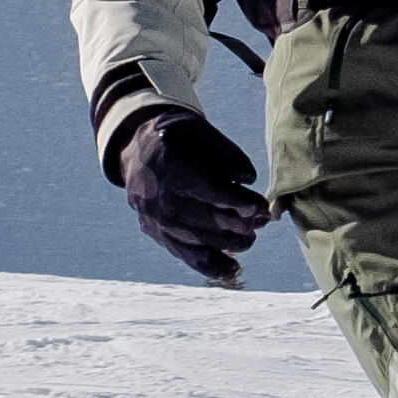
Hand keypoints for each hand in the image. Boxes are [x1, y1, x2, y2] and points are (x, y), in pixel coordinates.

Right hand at [108, 102, 270, 281]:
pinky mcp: (158, 234)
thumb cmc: (176, 137)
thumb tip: (248, 178)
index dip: (240, 203)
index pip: (212, 194)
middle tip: (261, 220)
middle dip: (240, 224)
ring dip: (231, 243)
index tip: (259, 206)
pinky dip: (211, 265)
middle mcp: (160, 200)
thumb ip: (226, 152)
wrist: (135, 150)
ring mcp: (157, 221)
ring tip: (250, 237)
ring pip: (199, 242)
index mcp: (171, 170)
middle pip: (208, 221)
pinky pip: (185, 256)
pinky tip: (234, 268)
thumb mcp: (198, 128)